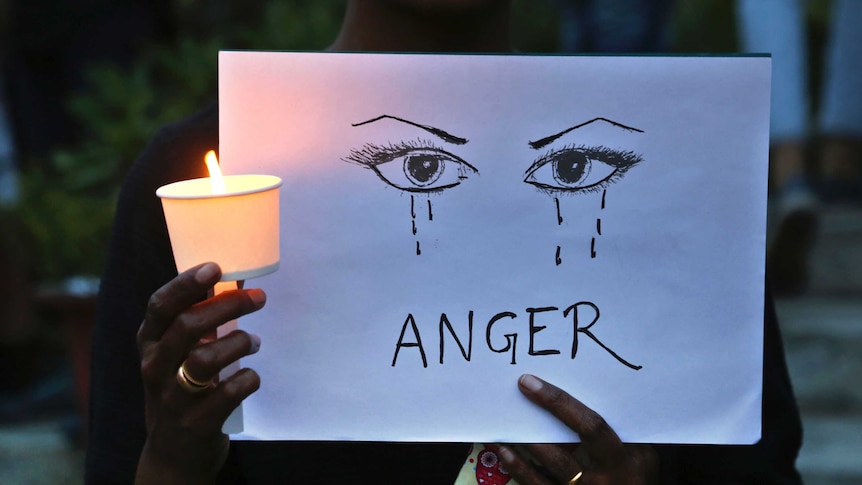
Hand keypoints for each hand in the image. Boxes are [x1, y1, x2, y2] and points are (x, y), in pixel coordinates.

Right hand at [135, 262, 265, 483]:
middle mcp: (154, 368)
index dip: (186, 284)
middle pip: (187, 326)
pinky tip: (250, 376)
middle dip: (228, 306)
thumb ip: (198, 320)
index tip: (215, 268)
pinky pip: (229, 392)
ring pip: (206, 359)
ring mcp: (173, 398)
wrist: (173, 454)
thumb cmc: (182, 388)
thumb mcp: (177, 354)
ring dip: (240, 342)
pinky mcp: (196, 423)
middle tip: (257, 298)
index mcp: (148, 344)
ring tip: (255, 341)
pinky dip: (248, 379)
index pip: (160, 306)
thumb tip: (233, 279)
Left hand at [497, 374, 657, 484]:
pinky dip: (519, 469)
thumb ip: (621, 430)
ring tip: (502, 424)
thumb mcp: (642, 456)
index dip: (558, 403)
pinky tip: (504, 452)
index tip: (529, 383)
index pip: (590, 426)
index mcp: (624, 461)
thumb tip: (587, 393)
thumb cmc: (638, 478)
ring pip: (547, 469)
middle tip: (509, 399)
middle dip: (533, 426)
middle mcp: (604, 480)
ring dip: (521, 446)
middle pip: (561, 451)